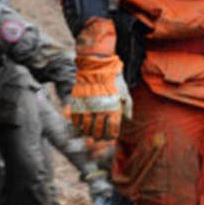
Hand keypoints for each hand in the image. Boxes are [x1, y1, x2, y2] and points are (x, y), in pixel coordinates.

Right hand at [71, 18, 131, 139]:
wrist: (97, 66)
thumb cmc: (114, 79)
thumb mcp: (125, 92)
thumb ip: (127, 107)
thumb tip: (128, 119)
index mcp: (113, 108)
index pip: (112, 130)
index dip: (111, 136)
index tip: (110, 137)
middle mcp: (100, 110)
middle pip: (99, 132)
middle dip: (99, 137)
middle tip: (99, 138)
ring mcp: (88, 107)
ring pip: (86, 128)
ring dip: (88, 134)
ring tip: (90, 134)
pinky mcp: (77, 103)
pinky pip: (76, 120)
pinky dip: (78, 126)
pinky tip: (81, 127)